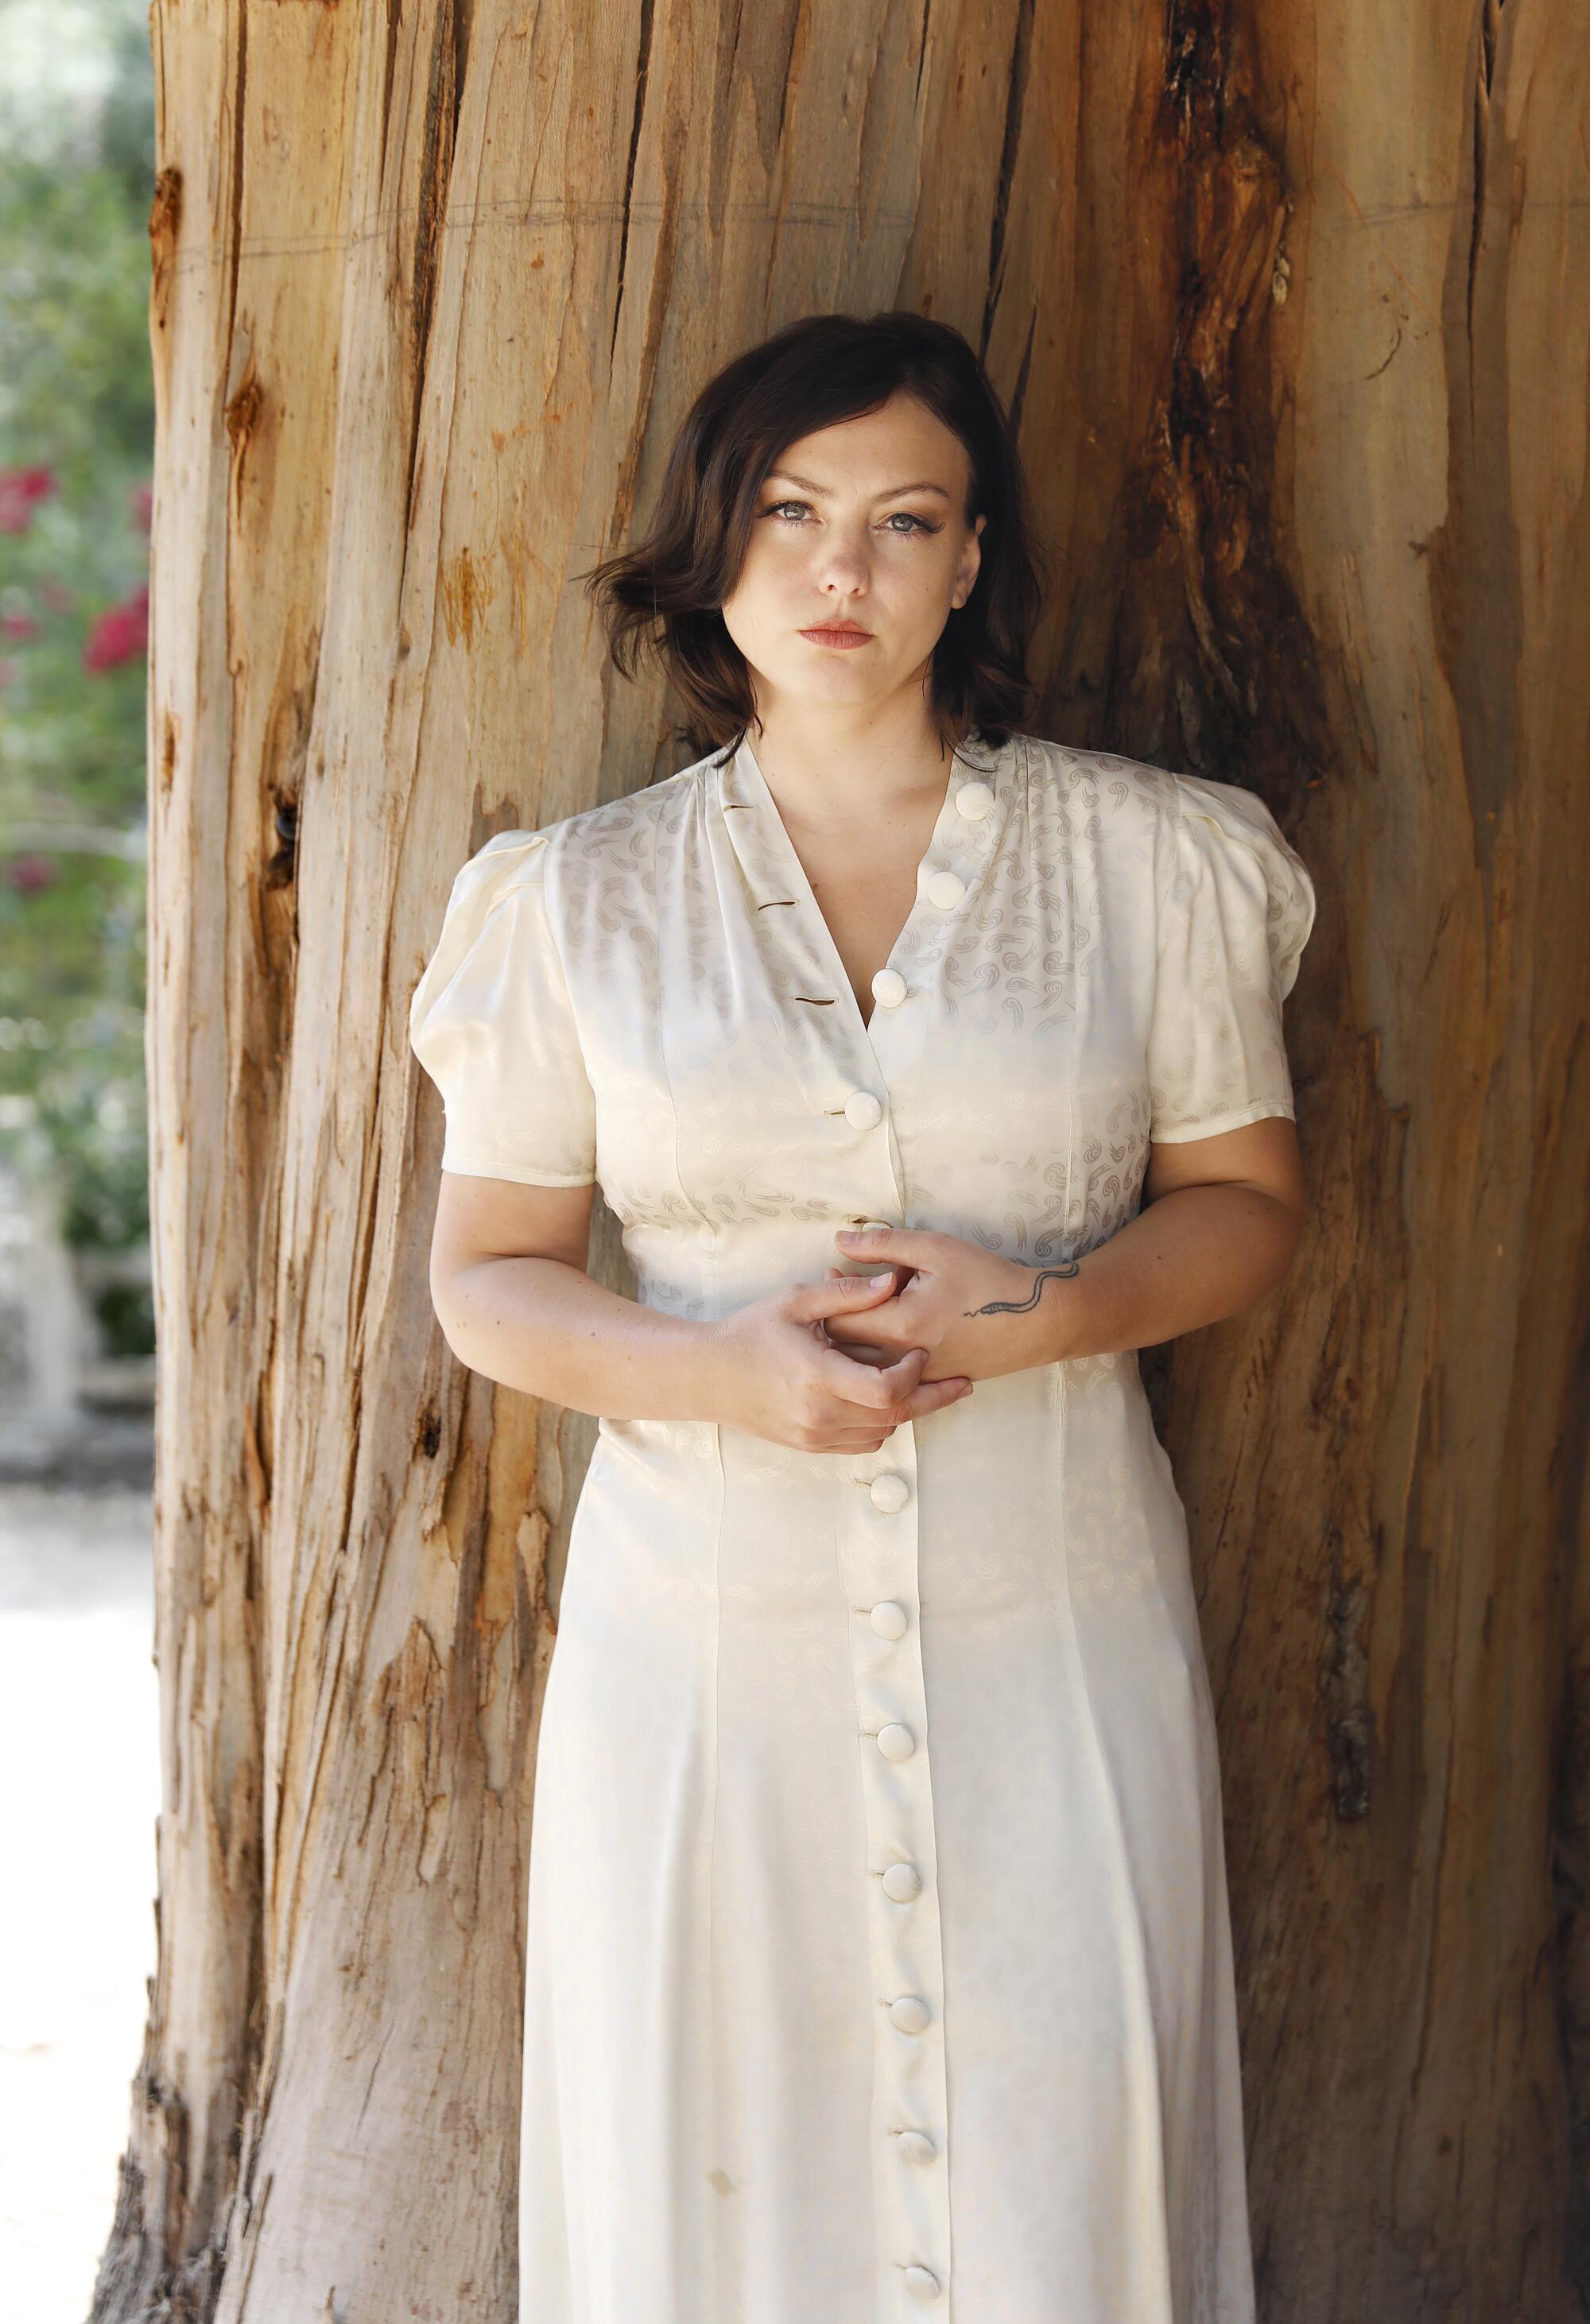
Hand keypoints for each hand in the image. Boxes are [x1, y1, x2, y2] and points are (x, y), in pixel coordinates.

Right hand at [702, 1270, 974, 1453]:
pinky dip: (882, 1425)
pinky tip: (885, 1401)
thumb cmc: (752, 1331)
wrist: (710, 1375)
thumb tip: (893, 1281)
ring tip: (923, 1386)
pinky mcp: (811, 1445)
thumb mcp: (797, 1301)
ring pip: (884, 1432)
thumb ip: (848, 1294)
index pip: (888, 1390)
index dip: (915, 1373)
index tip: (921, 1351)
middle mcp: (820, 1414)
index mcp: (818, 1376)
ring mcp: (815, 1435)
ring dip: (907, 1410)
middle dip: (933, 1398)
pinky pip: (863, 1443)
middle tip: (960, 1382)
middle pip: (895, 1417)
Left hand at [823, 1226, 1077, 1379]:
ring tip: (866, 1309)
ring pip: (863, 1367)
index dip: (829, 1297)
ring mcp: (915, 1378)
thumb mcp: (935, 1249)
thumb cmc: (987, 1279)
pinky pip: (887, 1376)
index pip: (837, 1320)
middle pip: (843, 1349)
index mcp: (899, 1326)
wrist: (1037, 1321)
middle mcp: (901, 1360)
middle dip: (836, 1320)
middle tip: (845, 1291)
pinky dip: (877, 1356)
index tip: (835, 1274)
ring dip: (854, 1340)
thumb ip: (883, 1245)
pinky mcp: (929, 1384)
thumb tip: (839, 1242)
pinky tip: (889, 1329)